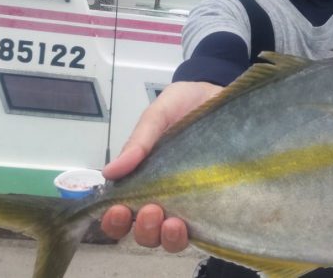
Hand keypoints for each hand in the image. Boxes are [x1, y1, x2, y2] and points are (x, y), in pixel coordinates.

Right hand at [99, 81, 223, 251]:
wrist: (224, 93)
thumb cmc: (186, 105)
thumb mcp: (159, 115)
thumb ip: (138, 141)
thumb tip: (108, 173)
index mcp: (142, 179)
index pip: (121, 213)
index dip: (114, 220)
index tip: (118, 210)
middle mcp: (163, 198)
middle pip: (144, 233)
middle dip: (142, 229)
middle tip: (150, 209)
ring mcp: (190, 204)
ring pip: (171, 240)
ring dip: (166, 237)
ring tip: (172, 223)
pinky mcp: (216, 205)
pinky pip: (202, 231)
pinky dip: (193, 234)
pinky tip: (190, 224)